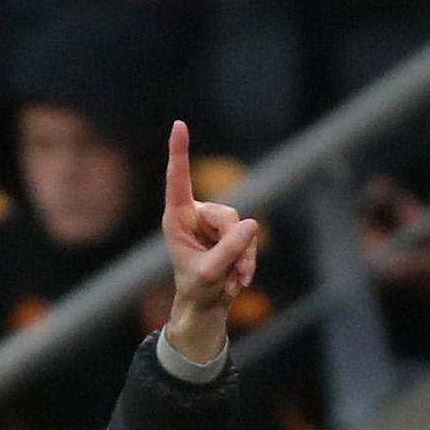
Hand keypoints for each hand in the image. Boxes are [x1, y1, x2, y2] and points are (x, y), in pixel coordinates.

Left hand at [160, 121, 260, 367]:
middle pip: (228, 215)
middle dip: (236, 245)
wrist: (204, 304)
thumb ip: (228, 250)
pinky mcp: (231, 232)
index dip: (180, 152)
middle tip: (236, 274)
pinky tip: (239, 281)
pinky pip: (250, 239)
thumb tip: (252, 224)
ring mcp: (214, 223)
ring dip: (244, 258)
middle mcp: (195, 215)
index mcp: (176, 218)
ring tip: (235, 282)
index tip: (178, 125)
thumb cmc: (195, 288)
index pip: (178, 180)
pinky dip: (248, 262)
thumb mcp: (209, 273)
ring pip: (243, 227)